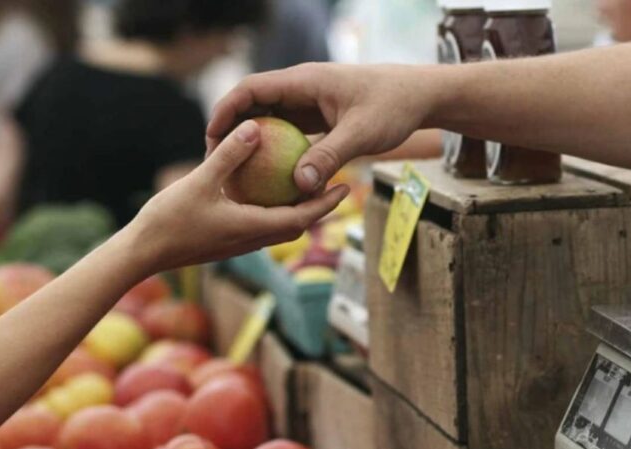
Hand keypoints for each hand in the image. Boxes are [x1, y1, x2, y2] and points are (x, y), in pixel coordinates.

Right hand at [126, 119, 349, 274]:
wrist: (142, 254)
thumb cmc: (168, 220)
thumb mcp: (200, 181)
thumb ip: (229, 155)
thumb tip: (254, 127)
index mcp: (252, 228)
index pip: (301, 218)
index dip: (326, 203)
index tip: (346, 187)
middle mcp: (250, 240)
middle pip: (296, 225)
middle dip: (319, 208)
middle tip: (336, 184)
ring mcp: (237, 244)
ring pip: (278, 228)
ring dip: (296, 211)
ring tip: (307, 187)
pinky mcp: (225, 242)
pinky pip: (259, 226)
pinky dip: (272, 211)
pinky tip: (264, 192)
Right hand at [206, 63, 433, 193]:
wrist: (420, 96)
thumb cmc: (393, 106)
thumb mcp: (361, 133)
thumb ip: (329, 157)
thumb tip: (299, 186)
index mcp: (304, 81)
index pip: (251, 89)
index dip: (226, 110)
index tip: (211, 137)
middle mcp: (301, 89)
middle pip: (253, 105)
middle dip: (231, 130)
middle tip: (215, 162)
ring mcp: (308, 103)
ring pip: (268, 120)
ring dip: (251, 143)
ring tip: (234, 173)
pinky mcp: (317, 118)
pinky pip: (287, 134)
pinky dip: (275, 152)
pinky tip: (269, 179)